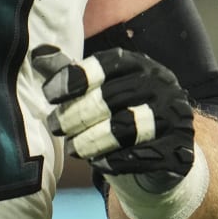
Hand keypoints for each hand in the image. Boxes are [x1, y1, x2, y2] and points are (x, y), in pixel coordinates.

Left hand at [29, 46, 195, 192]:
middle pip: (110, 98)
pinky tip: (99, 164)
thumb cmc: (121, 110)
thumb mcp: (97, 88)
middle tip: (55, 127)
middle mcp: (160, 84)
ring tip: (74, 149)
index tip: (49, 96)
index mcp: (138, 64)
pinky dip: (117, 161)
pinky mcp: (179, 147)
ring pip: (127, 127)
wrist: (165, 145)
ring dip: (93, 140)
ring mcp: (174, 115)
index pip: (103, 66)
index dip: (73, 79)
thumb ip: (70, 73)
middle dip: (77, 115)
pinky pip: (144, 155)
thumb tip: (38, 54)